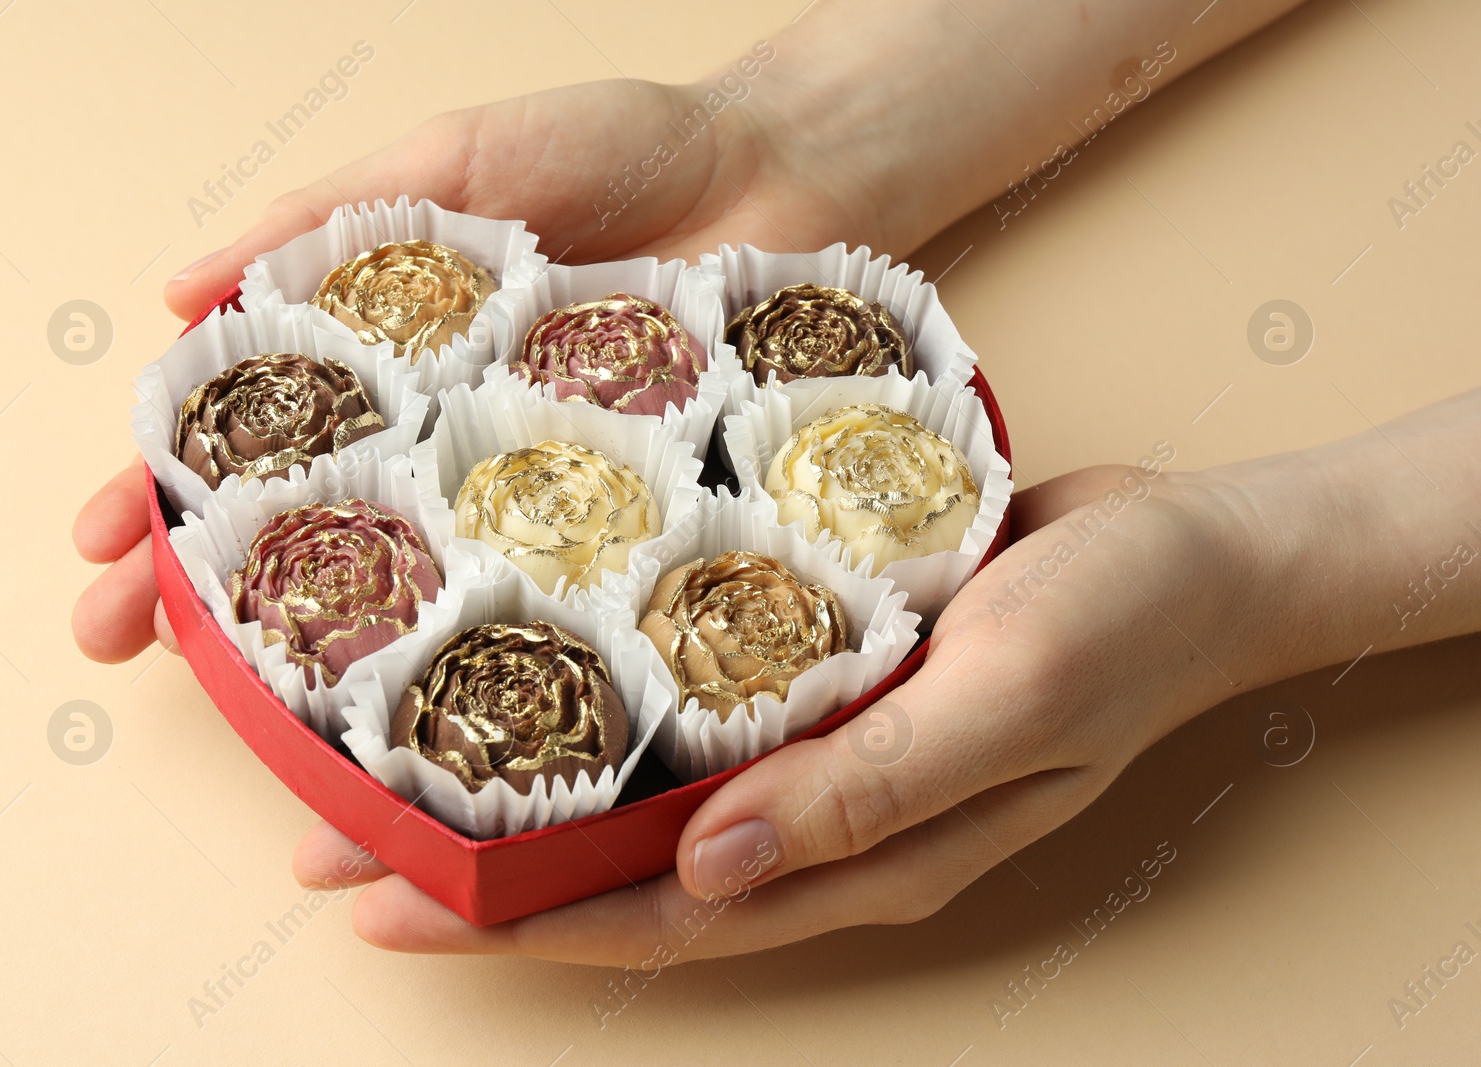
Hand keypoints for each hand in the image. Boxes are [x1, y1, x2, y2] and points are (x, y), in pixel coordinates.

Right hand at [72, 74, 883, 662]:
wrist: (794, 170)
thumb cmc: (627, 147)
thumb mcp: (466, 155)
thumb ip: (338, 216)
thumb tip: (183, 285)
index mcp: (394, 356)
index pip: (254, 435)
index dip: (163, 493)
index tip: (97, 553)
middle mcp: (451, 438)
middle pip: (314, 526)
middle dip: (212, 590)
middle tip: (130, 649)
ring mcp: (539, 491)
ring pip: (420, 587)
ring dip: (332, 650)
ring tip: (252, 710)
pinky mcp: (629, 524)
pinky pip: (552, 600)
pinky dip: (493, 657)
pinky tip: (433, 708)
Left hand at [291, 463, 1260, 962]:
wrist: (1198, 553)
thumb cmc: (1121, 627)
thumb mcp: (1004, 705)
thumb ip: (864, 791)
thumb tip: (706, 870)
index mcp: (856, 849)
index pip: (657, 913)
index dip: (518, 922)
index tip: (387, 906)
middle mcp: (816, 809)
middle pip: (621, 858)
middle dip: (481, 859)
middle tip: (336, 830)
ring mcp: (815, 738)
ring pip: (643, 779)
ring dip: (527, 772)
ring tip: (395, 745)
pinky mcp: (819, 661)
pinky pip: (693, 691)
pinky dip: (606, 684)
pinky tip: (539, 650)